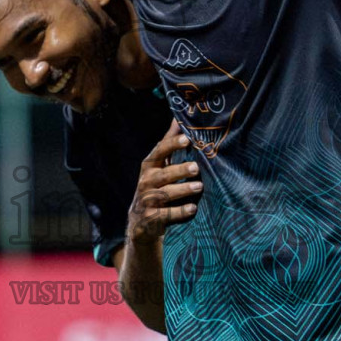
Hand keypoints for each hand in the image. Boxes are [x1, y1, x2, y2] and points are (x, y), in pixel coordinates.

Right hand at [126, 121, 201, 244]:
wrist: (141, 222)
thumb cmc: (155, 186)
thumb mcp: (158, 165)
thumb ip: (169, 144)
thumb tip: (178, 118)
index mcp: (149, 167)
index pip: (159, 152)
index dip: (172, 145)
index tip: (187, 138)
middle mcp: (146, 182)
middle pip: (163, 174)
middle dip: (180, 170)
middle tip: (196, 167)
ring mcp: (148, 201)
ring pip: (165, 194)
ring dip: (183, 190)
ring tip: (199, 186)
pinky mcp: (152, 218)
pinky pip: (167, 215)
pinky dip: (180, 212)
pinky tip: (193, 208)